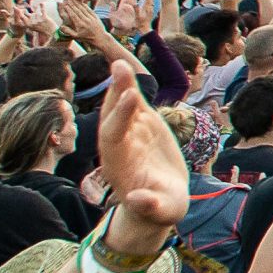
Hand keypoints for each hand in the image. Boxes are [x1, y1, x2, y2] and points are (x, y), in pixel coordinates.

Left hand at [89, 55, 187, 236]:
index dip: (121, 117)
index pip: (114, 137)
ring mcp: (129, 135)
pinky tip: (126, 68)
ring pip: (120, 107)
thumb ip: (149, 205)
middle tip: (119, 68)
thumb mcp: (160, 211)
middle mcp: (118, 146)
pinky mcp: (141, 128)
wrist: (158, 203)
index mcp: (119, 165)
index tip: (131, 98)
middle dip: (115, 95)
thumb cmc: (160, 209)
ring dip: (120, 85)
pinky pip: (133, 105)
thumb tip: (139, 199)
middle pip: (112, 117)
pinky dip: (130, 88)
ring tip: (119, 61)